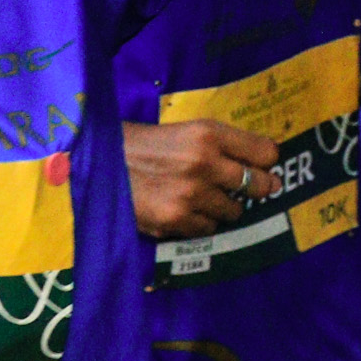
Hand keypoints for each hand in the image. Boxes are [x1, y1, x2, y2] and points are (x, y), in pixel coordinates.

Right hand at [121, 119, 282, 239]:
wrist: (95, 162)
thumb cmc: (140, 144)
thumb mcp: (183, 131)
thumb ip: (219, 144)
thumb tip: (261, 165)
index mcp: (207, 133)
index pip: (266, 153)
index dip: (264, 161)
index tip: (258, 166)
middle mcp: (204, 162)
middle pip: (260, 184)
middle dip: (256, 188)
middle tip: (245, 189)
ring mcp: (191, 194)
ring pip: (235, 211)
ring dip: (222, 207)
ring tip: (201, 199)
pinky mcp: (175, 219)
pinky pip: (208, 228)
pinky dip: (199, 222)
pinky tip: (181, 210)